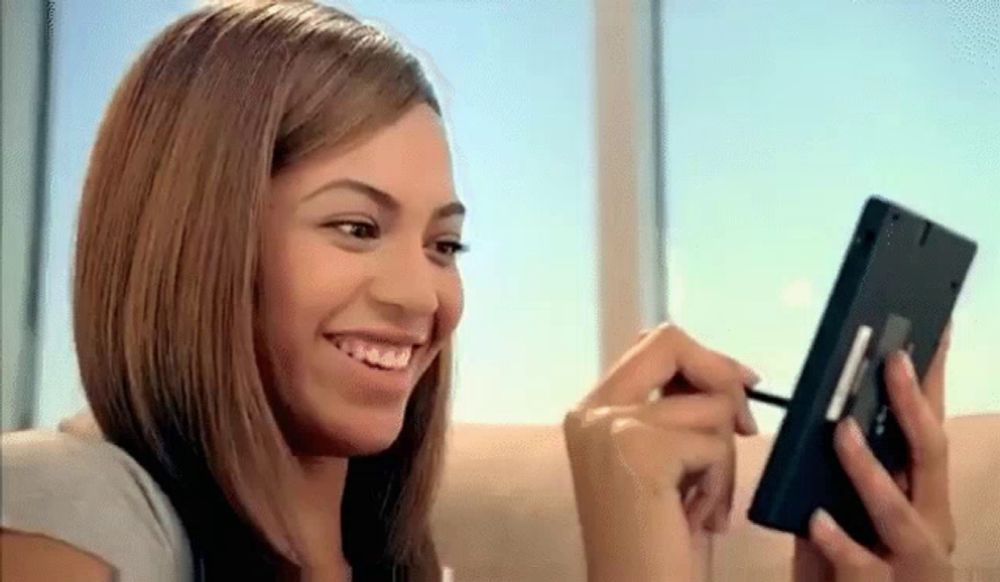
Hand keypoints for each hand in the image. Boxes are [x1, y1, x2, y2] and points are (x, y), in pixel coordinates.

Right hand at [563, 323, 759, 581]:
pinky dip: (722, 484)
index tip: (740, 387)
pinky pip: (715, 443)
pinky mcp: (639, 449)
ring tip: (703, 502)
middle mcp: (591, 411)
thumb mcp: (662, 464)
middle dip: (723, 380)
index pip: (653, 345)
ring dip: (723, 458)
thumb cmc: (655, 543)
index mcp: (591, 411)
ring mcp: (611, 427)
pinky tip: (699, 518)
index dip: (704, 359)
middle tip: (743, 428)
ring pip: (708, 404)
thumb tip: (722, 371)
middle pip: (672, 343)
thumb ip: (671, 413)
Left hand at [795, 327, 954, 581]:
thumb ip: (837, 475)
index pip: (929, 431)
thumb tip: (825, 416)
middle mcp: (928, 525)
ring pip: (902, 514)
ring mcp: (913, 564)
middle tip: (893, 361)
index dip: (930, 382)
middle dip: (914, 407)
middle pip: (930, 459)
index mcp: (922, 498)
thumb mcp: (842, 512)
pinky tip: (817, 519)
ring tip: (843, 434)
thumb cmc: (845, 569)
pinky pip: (863, 567)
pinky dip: (840, 541)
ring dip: (871, 471)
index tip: (928, 330)